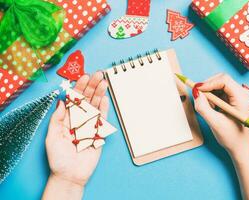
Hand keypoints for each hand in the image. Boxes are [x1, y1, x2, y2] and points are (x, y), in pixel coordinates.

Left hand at [46, 72, 108, 186]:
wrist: (71, 174)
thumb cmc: (58, 158)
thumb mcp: (52, 136)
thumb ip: (57, 118)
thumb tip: (61, 101)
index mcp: (67, 119)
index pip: (74, 99)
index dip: (78, 87)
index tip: (83, 77)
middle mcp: (79, 119)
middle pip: (86, 99)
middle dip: (92, 86)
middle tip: (98, 74)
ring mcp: (89, 125)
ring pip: (95, 106)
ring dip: (99, 93)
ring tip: (103, 82)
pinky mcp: (98, 132)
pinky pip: (102, 118)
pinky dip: (104, 108)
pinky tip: (105, 97)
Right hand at [193, 73, 248, 153]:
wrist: (240, 146)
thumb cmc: (232, 137)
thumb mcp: (215, 123)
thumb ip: (203, 107)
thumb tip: (196, 93)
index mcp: (242, 98)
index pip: (224, 80)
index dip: (208, 83)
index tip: (196, 89)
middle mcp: (243, 93)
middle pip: (221, 80)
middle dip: (208, 87)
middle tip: (199, 98)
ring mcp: (239, 95)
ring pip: (219, 84)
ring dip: (209, 92)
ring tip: (209, 107)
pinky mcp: (234, 98)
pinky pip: (220, 90)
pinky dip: (212, 96)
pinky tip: (213, 107)